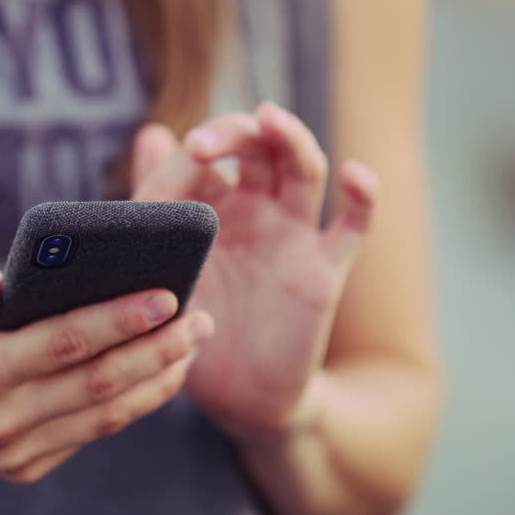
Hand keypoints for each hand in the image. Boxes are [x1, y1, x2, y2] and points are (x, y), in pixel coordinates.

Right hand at [0, 261, 214, 482]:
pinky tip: (161, 369)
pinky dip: (135, 401)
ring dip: (158, 378)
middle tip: (201, 319)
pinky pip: (94, 430)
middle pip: (98, 383)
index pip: (62, 344)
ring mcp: (15, 452)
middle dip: (157, 349)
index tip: (165, 296)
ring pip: (106, 415)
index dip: (117, 320)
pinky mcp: (27, 466)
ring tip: (193, 342)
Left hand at [132, 103, 376, 436]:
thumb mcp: (163, 261)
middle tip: (204, 143)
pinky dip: (363, 196)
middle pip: (261, 146)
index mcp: (217, 200)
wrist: (231, 396)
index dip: (198, 143)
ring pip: (304, 170)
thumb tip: (151, 132)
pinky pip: (353, 226)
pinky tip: (355, 174)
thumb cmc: (192, 323)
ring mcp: (294, 234)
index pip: (215, 149)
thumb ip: (157, 200)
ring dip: (291, 138)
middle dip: (235, 133)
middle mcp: (259, 207)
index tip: (177, 154)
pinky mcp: (324, 269)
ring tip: (271, 118)